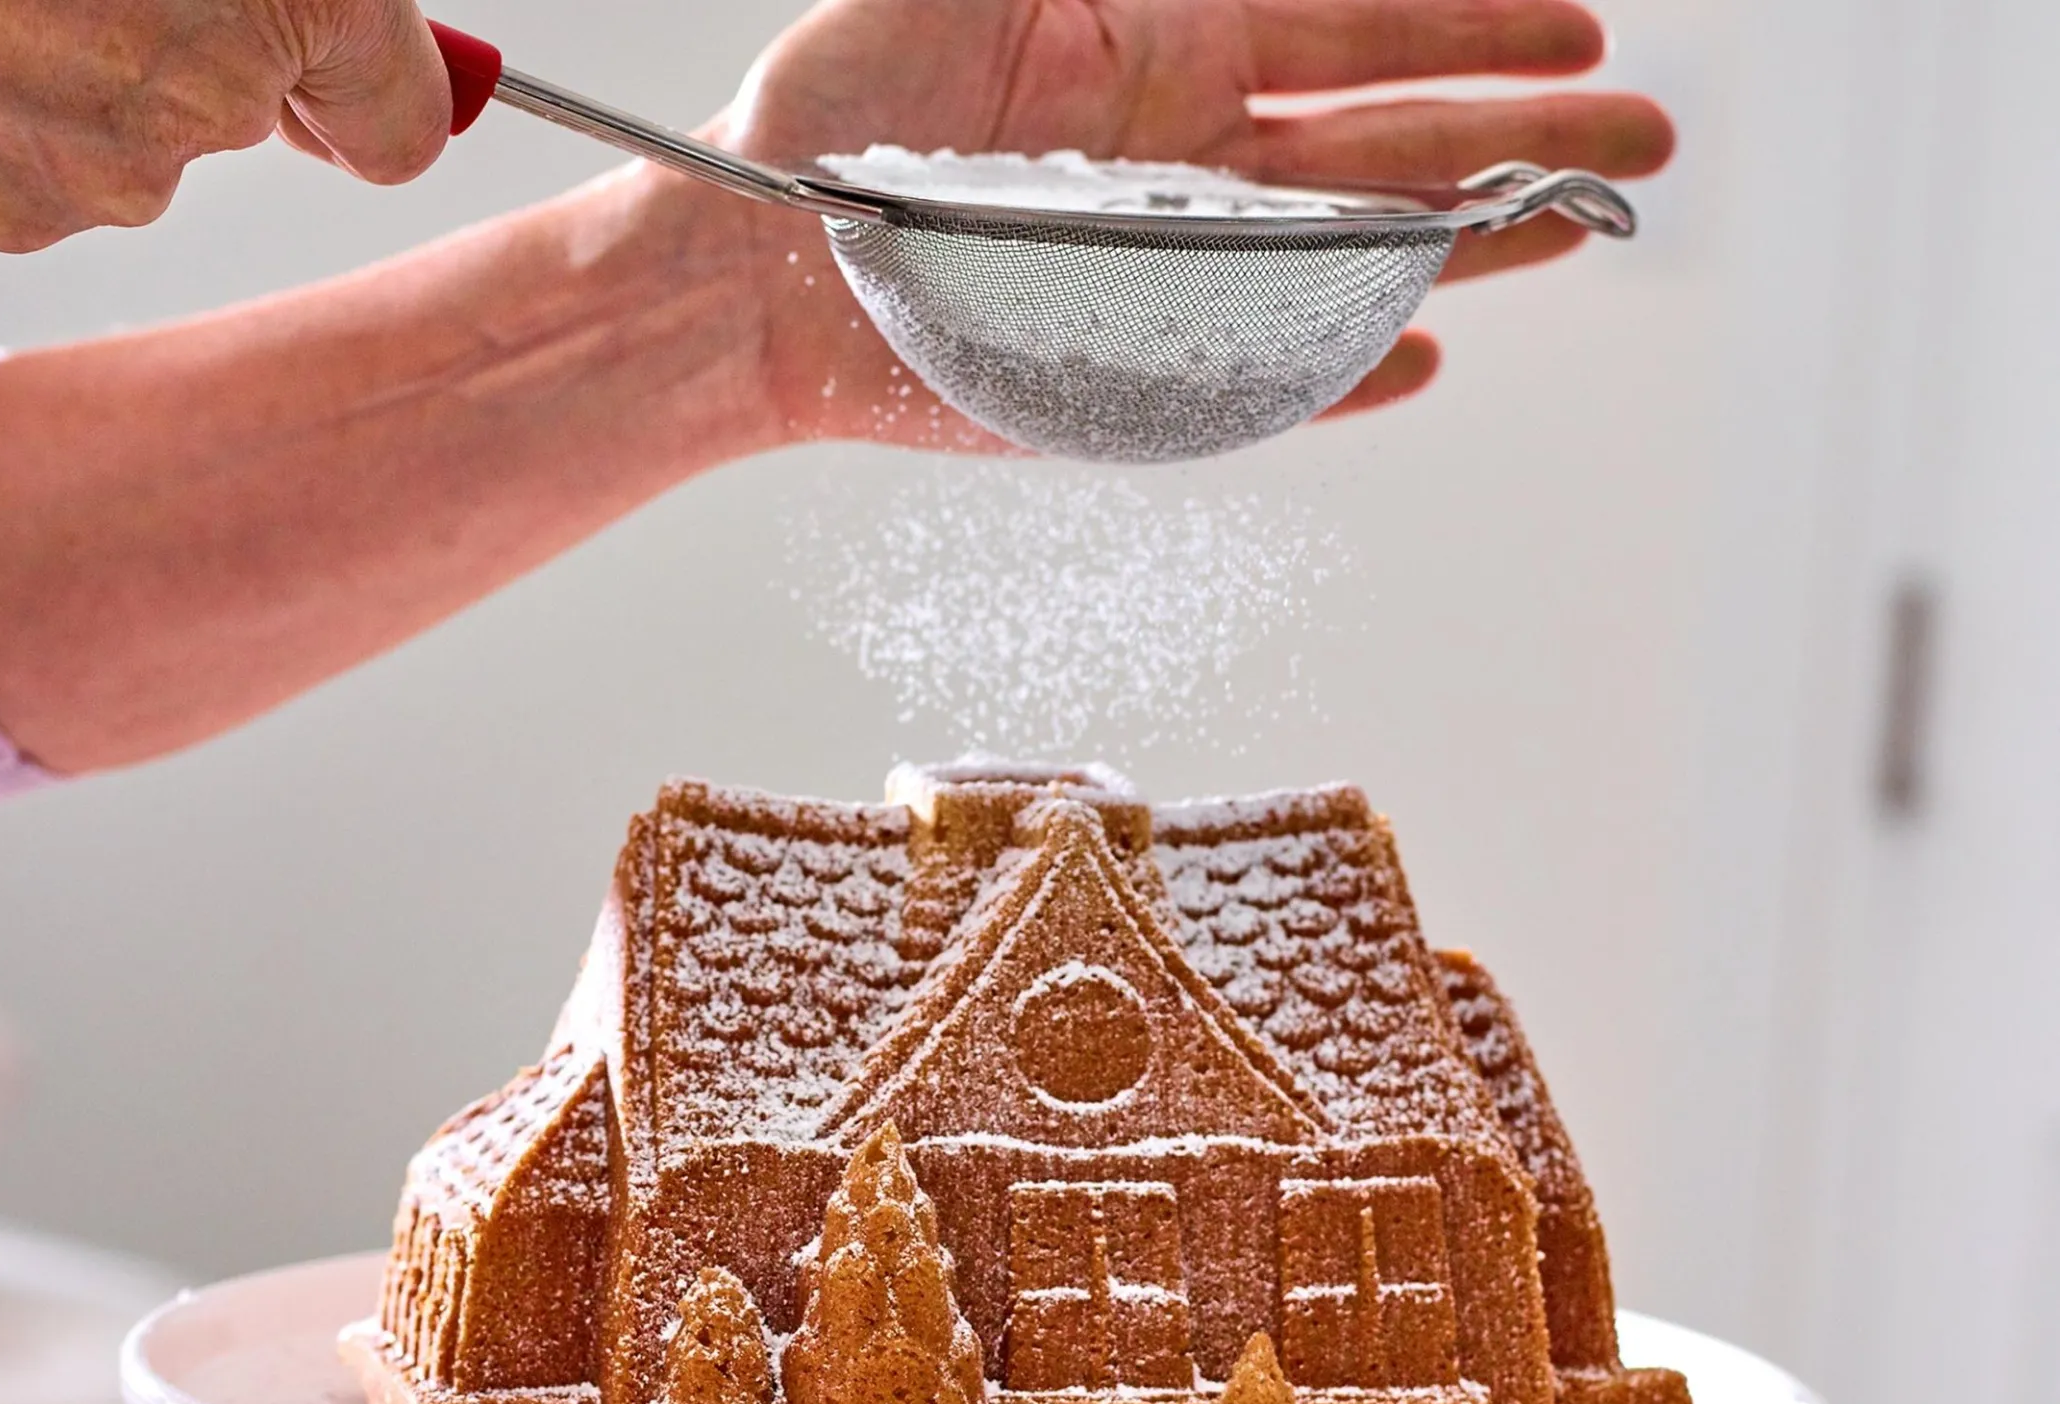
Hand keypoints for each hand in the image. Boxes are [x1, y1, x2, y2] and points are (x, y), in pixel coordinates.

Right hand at [0, 0, 451, 251]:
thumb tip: (366, 46)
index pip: (399, 118)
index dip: (366, 88)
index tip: (331, 72)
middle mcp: (216, 99)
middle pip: (238, 113)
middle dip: (181, 36)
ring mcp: (108, 171)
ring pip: (124, 141)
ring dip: (66, 60)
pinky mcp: (12, 209)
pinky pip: (32, 164)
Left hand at [715, 0, 1672, 446]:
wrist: (757, 263)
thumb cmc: (842, 107)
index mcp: (1171, 52)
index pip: (1361, 31)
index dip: (1475, 27)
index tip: (1582, 28)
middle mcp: (1193, 162)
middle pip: (1392, 145)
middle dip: (1521, 138)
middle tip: (1640, 144)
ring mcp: (1173, 270)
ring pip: (1351, 253)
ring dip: (1469, 245)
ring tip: (1576, 231)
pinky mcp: (1130, 373)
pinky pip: (1261, 374)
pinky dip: (1336, 370)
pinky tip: (1421, 353)